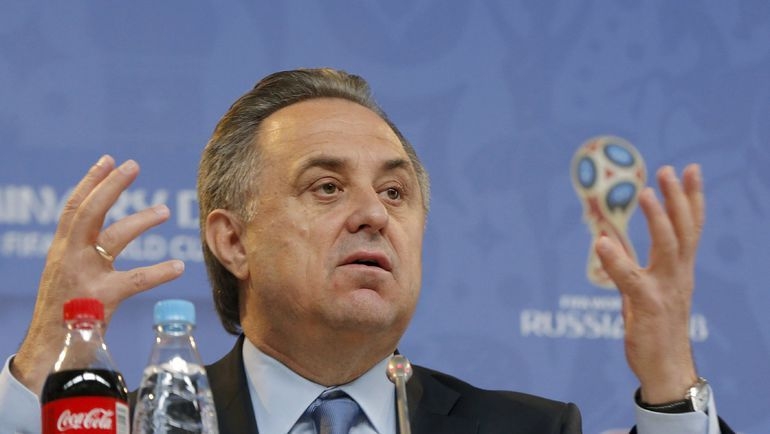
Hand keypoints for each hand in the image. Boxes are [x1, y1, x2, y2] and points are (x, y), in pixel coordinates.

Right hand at [11, 155, 183, 394]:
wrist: (48, 352)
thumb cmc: (63, 315)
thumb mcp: (66, 277)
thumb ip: (82, 255)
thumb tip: (102, 238)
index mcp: (61, 251)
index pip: (73, 208)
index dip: (91, 182)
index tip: (108, 161)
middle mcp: (68, 257)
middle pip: (88, 212)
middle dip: (110, 186)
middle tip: (133, 166)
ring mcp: (83, 276)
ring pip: (114, 238)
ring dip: (141, 220)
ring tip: (166, 210)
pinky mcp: (100, 298)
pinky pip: (135, 280)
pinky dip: (159, 271)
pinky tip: (179, 266)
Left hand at [596, 164, 703, 403]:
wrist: (667, 370)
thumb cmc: (655, 329)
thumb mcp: (644, 289)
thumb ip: (629, 262)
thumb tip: (609, 237)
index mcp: (680, 270)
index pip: (691, 228)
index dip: (692, 198)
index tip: (691, 170)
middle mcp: (678, 276)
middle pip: (683, 230)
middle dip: (678, 198)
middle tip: (670, 170)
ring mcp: (666, 290)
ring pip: (668, 248)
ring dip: (657, 220)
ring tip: (646, 193)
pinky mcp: (648, 307)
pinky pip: (631, 279)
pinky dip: (616, 260)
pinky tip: (602, 242)